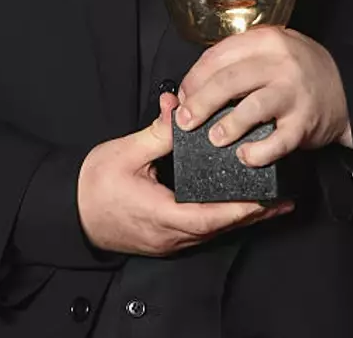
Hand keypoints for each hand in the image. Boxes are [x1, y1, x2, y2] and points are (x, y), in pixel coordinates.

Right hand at [76, 93, 293, 254]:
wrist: (68, 212)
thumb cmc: (92, 186)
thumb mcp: (126, 153)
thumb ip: (159, 133)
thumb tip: (181, 111)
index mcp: (161, 214)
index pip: (210, 216)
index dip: (241, 208)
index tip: (266, 197)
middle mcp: (169, 234)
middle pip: (220, 228)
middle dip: (253, 214)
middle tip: (284, 200)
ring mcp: (167, 241)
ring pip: (213, 232)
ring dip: (242, 218)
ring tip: (271, 203)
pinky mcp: (164, 238)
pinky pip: (201, 232)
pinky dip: (222, 219)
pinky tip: (237, 208)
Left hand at [177, 26, 351, 167]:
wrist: (349, 92)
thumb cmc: (301, 73)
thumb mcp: (272, 53)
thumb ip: (239, 62)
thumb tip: (193, 88)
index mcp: (267, 40)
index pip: (219, 55)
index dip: (194, 77)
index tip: (183, 95)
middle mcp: (281, 63)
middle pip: (229, 80)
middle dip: (200, 102)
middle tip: (185, 121)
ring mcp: (294, 92)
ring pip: (252, 107)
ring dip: (228, 125)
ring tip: (214, 138)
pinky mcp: (305, 122)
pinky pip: (278, 140)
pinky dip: (259, 151)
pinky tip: (245, 156)